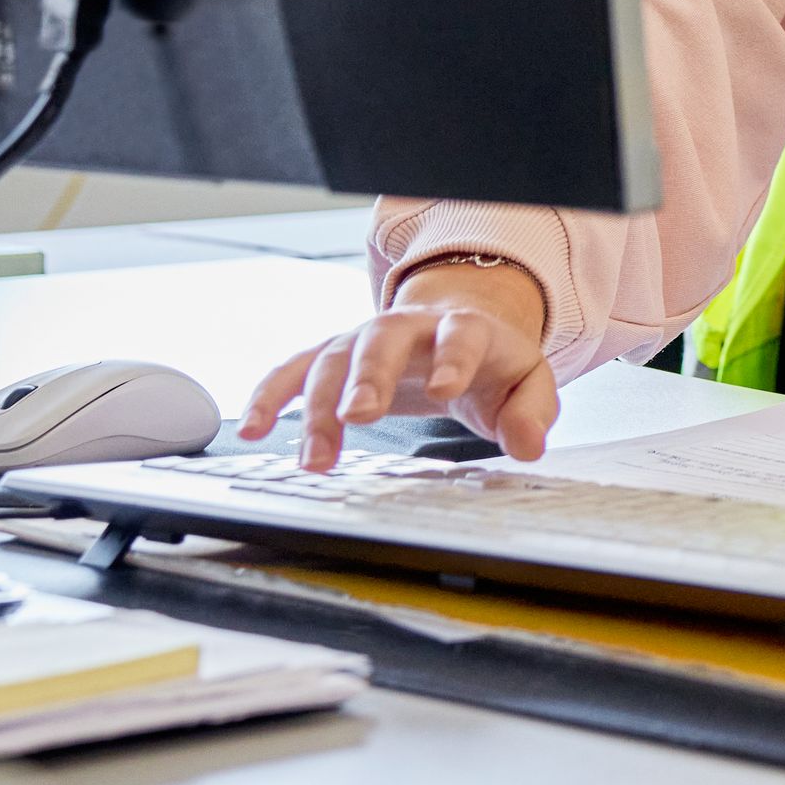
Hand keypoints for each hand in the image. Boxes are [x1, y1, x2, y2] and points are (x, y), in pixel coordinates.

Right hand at [237, 260, 557, 468]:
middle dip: (368, 375)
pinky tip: (252, 427)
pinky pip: (294, 369)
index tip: (444, 388)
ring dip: (319, 407)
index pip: (460, 335)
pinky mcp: (334, 356)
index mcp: (465, 328)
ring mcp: (365, 338)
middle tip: (359, 416)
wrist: (458, 329)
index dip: (452, 359)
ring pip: (333, 359)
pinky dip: (270, 395)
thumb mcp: (527, 384)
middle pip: (382, 339)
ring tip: (315, 457)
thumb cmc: (493, 364)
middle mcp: (409, 326)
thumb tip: (529, 446)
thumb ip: (532, 412)